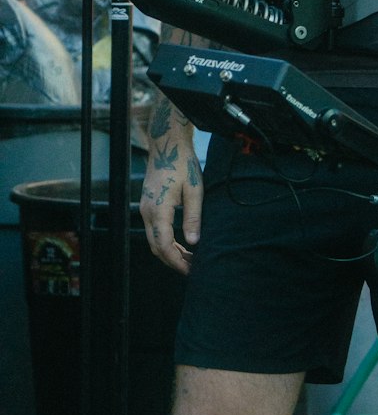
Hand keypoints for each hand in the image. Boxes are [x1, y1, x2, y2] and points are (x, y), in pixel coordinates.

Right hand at [139, 126, 202, 275]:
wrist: (167, 144)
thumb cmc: (182, 164)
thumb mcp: (194, 190)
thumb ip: (193, 217)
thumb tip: (194, 242)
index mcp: (158, 209)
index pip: (163, 245)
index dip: (176, 261)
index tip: (190, 270)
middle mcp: (147, 211)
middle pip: (155, 247)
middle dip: (173, 261)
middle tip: (192, 268)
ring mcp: (145, 208)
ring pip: (153, 240)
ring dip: (169, 252)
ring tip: (189, 259)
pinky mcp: (148, 205)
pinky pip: (154, 230)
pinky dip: (165, 241)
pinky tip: (180, 244)